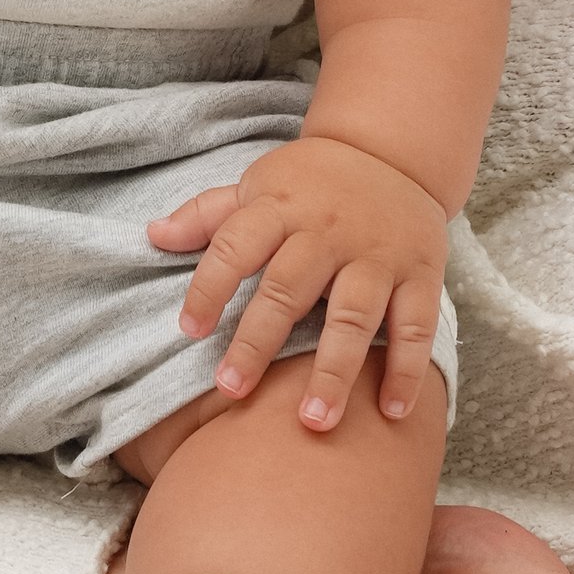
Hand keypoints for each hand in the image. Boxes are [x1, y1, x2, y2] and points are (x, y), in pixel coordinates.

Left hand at [149, 133, 451, 430]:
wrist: (392, 150)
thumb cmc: (311, 182)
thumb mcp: (258, 185)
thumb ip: (208, 215)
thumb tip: (153, 235)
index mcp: (281, 208)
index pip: (235, 246)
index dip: (209, 287)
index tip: (189, 331)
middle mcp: (328, 231)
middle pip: (289, 288)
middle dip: (259, 342)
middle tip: (231, 391)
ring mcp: (377, 254)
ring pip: (354, 314)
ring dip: (334, 370)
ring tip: (313, 422)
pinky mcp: (420, 272)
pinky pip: (415, 325)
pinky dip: (407, 369)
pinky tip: (392, 413)